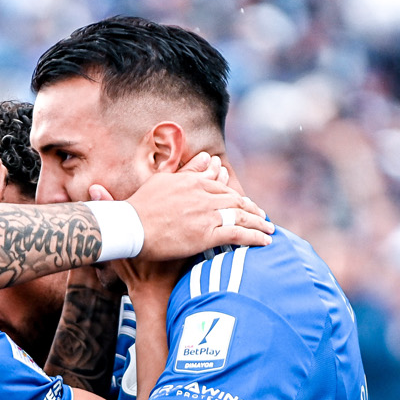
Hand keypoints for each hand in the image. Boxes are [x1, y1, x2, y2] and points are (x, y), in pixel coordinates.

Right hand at [121, 154, 272, 260]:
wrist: (130, 227)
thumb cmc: (139, 207)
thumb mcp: (163, 180)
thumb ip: (187, 170)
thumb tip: (206, 157)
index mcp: (192, 181)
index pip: (222, 188)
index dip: (236, 197)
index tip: (244, 204)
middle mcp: (203, 195)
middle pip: (236, 202)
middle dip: (252, 210)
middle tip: (262, 217)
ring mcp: (206, 214)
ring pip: (241, 217)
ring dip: (259, 223)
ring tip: (269, 231)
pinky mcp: (206, 234)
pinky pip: (237, 234)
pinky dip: (254, 237)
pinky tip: (264, 242)